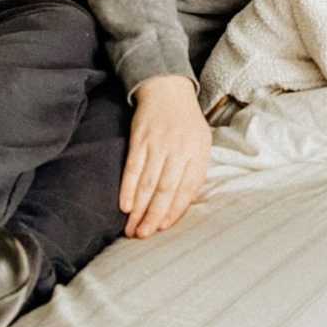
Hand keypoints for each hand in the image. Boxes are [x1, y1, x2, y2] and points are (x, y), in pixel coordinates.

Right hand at [120, 75, 211, 238]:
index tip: (163, 228)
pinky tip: (125, 205)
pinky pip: (133, 167)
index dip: (175, 210)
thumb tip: (182, 204)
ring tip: (132, 229)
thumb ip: (195, 170)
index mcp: (199, 151)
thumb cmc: (186, 123)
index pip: (188, 188)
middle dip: (154, 216)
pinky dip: (128, 188)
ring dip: (139, 209)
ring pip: (148, 182)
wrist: (168, 90)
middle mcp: (180, 148)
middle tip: (144, 236)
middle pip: (166, 189)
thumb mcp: (201, 142)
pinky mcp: (140, 138)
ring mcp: (158, 143)